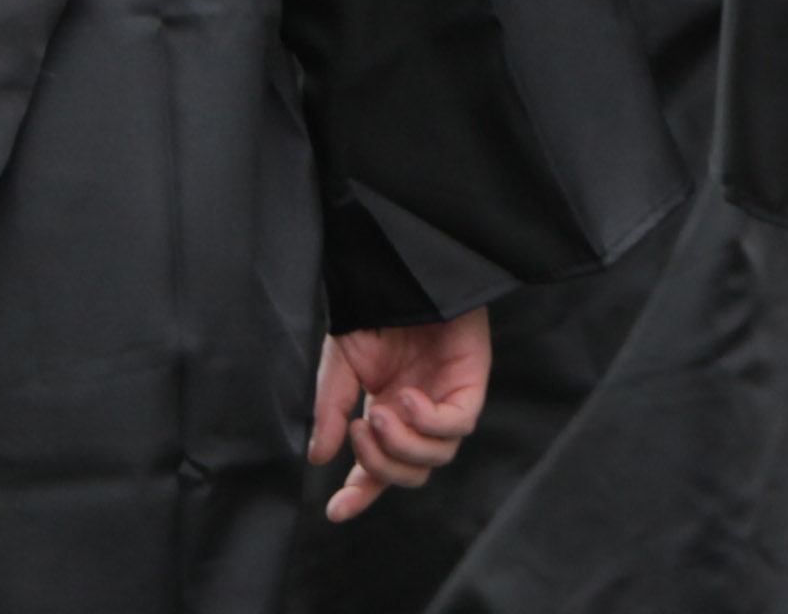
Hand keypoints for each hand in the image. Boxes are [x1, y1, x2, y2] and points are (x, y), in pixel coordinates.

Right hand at [310, 308, 489, 521]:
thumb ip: (331, 410)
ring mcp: (445, 404)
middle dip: (381, 464)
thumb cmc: (375, 315)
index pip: (376, 472)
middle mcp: (416, 418)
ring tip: (381, 411)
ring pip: (435, 458)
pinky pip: (458, 427)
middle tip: (361, 429)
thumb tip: (318, 456)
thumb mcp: (341, 365)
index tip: (335, 511)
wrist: (405, 275)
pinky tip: (408, 398)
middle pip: (409, 473)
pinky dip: (430, 422)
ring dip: (403, 445)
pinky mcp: (470, 387)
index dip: (359, 496)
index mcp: (385, 417)